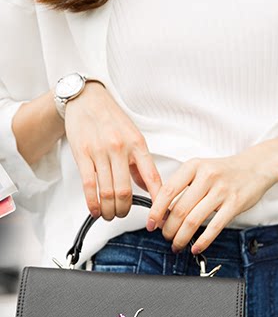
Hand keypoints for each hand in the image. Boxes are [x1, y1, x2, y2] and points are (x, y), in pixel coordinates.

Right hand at [64, 82, 161, 219]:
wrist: (86, 98)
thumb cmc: (113, 120)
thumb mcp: (135, 138)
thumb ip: (141, 165)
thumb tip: (150, 189)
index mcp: (138, 145)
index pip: (153, 179)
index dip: (157, 202)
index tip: (157, 217)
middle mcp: (120, 148)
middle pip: (125, 191)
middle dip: (125, 210)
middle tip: (123, 214)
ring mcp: (100, 151)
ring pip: (107, 192)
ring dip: (109, 210)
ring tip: (109, 215)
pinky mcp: (82, 154)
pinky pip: (89, 185)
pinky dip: (93, 203)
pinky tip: (95, 211)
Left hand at [147, 144, 277, 253]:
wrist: (257, 166)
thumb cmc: (226, 171)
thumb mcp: (201, 170)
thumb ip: (184, 186)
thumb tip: (164, 211)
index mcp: (194, 166)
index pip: (168, 191)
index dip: (156, 210)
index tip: (151, 224)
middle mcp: (207, 177)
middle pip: (179, 209)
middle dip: (169, 229)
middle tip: (166, 237)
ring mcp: (222, 190)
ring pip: (194, 220)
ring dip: (182, 237)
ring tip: (178, 244)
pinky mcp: (235, 204)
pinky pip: (215, 227)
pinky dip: (202, 241)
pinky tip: (196, 247)